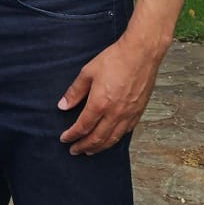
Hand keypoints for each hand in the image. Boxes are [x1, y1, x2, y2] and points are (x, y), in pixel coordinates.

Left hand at [56, 36, 161, 154]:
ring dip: (99, 147)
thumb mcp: (88, 72)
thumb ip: (75, 91)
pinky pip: (126, 131)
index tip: (64, 139)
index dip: (72, 135)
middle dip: (84, 146)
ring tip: (90, 151)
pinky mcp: (139, 111)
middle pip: (97, 138)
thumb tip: (63, 105)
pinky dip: (115, 139)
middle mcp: (115, 113)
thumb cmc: (115, 59)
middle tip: (74, 151)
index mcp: (100, 103)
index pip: (83, 127)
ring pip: (113, 138)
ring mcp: (129, 114)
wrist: (141, 53)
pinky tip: (110, 139)